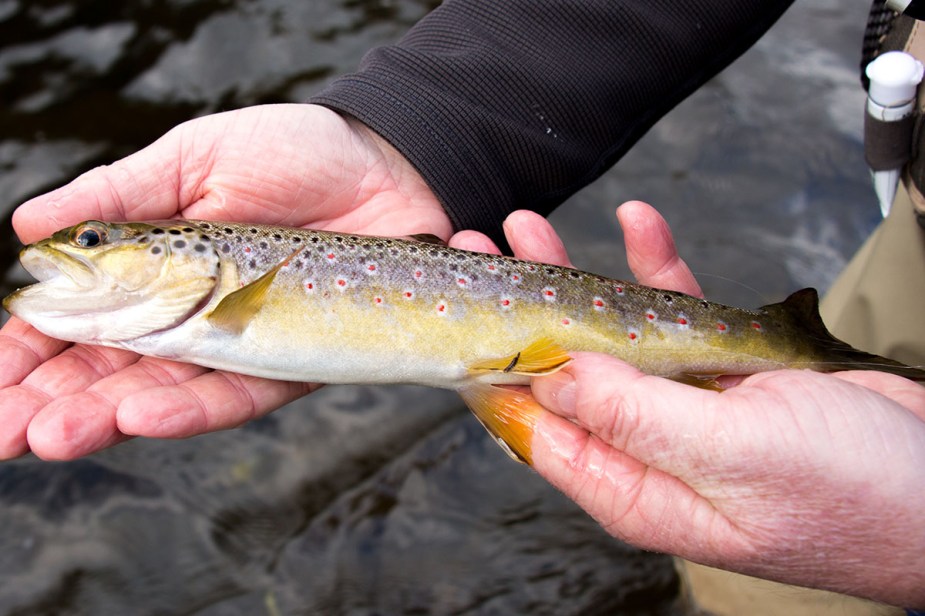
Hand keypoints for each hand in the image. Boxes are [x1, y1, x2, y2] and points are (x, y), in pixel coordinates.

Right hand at [0, 103, 450, 459]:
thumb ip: (119, 197)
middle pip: (111, 371)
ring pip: (164, 392)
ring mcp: (240, 342)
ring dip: (106, 417)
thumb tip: (25, 229)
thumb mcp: (193, 159)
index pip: (79, 320)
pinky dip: (190, 408)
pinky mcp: (292, 358)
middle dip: (53, 403)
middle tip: (5, 434)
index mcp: (155, 269)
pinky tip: (137, 416)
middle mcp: (191, 314)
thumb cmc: (290, 153)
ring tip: (53, 435)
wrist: (384, 164)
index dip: (30, 353)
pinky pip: (239, 393)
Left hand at [453, 202, 924, 606]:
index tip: (460, 310)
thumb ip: (636, 416)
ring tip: (530, 227)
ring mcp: (682, 408)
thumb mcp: (733, 454)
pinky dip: (656, 268)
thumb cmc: (850, 495)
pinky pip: (676, 314)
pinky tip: (635, 224)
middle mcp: (646, 448)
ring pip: (610, 336)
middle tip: (481, 248)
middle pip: (563, 372)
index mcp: (633, 487)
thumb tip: (550, 374)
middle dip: (519, 309)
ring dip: (573, 278)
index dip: (491, 368)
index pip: (536, 428)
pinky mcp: (722, 374)